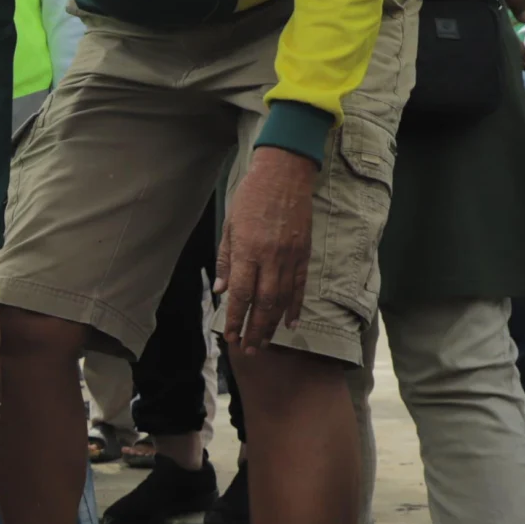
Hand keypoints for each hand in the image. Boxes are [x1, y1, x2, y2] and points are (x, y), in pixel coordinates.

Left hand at [214, 145, 317, 353]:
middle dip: (254, 329)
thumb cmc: (251, 196)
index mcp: (247, 250)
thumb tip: (221, 291)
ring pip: (282, 299)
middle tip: (248, 349)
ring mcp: (290, 256)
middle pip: (263, 303)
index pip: (240, 294)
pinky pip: (300, 286)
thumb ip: (225, 260)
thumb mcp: (230, 225)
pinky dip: (296, 307)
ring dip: (273, 324)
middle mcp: (270, 257)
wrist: (285, 174)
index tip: (230, 336)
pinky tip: (290, 323)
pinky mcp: (304, 253)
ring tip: (265, 342)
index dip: (234, 318)